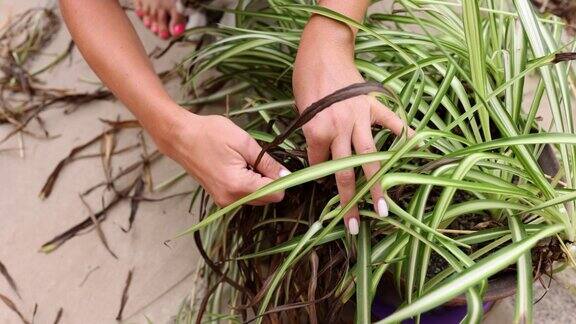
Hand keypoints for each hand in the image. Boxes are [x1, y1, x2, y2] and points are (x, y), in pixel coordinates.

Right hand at [156, 107, 289, 206]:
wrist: (180, 137)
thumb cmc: (210, 134)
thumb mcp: (244, 142)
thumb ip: (267, 162)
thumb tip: (286, 175)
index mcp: (238, 186)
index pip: (275, 194)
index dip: (282, 179)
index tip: (280, 165)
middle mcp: (231, 199)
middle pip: (266, 198)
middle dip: (270, 180)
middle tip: (259, 159)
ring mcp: (223, 201)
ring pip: (256, 198)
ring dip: (259, 182)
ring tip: (246, 161)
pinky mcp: (219, 198)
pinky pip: (244, 196)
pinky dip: (248, 184)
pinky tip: (240, 167)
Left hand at [293, 17, 409, 233]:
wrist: (321, 52)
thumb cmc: (306, 82)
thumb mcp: (301, 113)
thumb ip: (314, 137)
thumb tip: (323, 157)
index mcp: (316, 132)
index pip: (319, 165)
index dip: (320, 177)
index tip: (326, 186)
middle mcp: (339, 130)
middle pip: (345, 173)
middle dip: (349, 202)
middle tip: (354, 226)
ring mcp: (359, 119)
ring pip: (369, 158)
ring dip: (377, 185)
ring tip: (383, 207)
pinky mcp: (372, 106)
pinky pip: (390, 123)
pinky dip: (403, 133)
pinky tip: (415, 146)